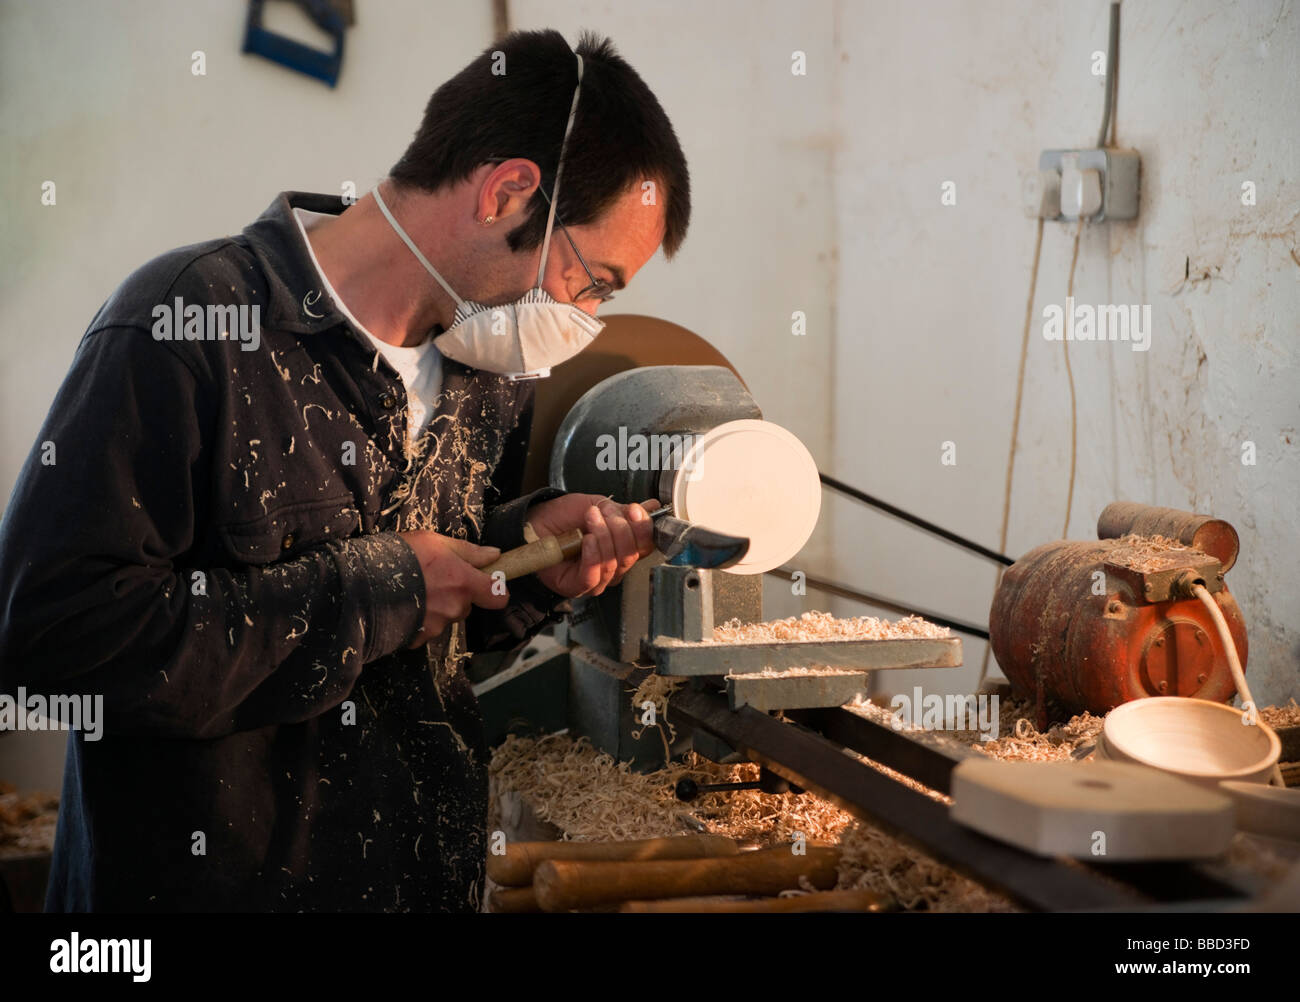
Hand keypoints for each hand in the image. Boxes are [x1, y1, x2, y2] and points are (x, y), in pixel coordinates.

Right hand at [398, 532, 508, 646]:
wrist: (361, 583)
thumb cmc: (399, 556)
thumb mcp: (435, 541)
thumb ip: (468, 551)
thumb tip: (495, 555)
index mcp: (464, 583)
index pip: (499, 597)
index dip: (495, 590)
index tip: (487, 583)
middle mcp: (454, 607)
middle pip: (467, 606)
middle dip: (456, 596)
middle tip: (434, 580)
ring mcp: (436, 625)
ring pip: (447, 617)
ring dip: (437, 608)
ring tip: (414, 591)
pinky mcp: (418, 638)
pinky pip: (426, 630)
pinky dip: (419, 621)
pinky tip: (405, 606)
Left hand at [526, 495, 659, 597]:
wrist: (534, 522)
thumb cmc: (563, 516)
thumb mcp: (598, 506)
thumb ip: (624, 511)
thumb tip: (652, 508)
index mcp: (622, 547)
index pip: (645, 545)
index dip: (644, 528)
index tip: (636, 511)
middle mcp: (614, 566)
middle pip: (632, 555)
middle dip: (620, 530)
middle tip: (602, 512)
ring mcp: (597, 579)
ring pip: (614, 564)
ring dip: (603, 536)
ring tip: (589, 518)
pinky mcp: (578, 587)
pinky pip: (593, 575)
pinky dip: (593, 555)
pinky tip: (586, 540)